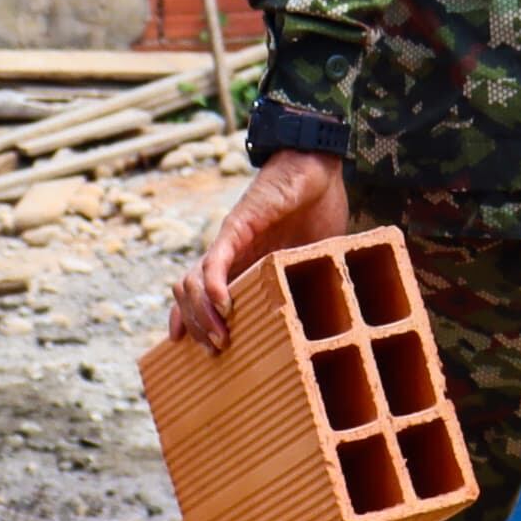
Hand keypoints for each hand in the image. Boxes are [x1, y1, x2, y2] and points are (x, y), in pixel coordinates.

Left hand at [170, 150, 351, 348]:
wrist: (316, 167)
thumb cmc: (318, 210)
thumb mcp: (313, 260)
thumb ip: (311, 283)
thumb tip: (330, 319)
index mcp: (244, 266)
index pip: (202, 297)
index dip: (192, 323)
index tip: (199, 352)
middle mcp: (229, 256)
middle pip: (190, 296)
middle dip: (196, 327)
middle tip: (215, 354)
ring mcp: (229, 243)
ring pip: (193, 282)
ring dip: (200, 314)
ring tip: (220, 338)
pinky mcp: (236, 228)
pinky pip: (214, 260)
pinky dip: (213, 285)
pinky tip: (223, 306)